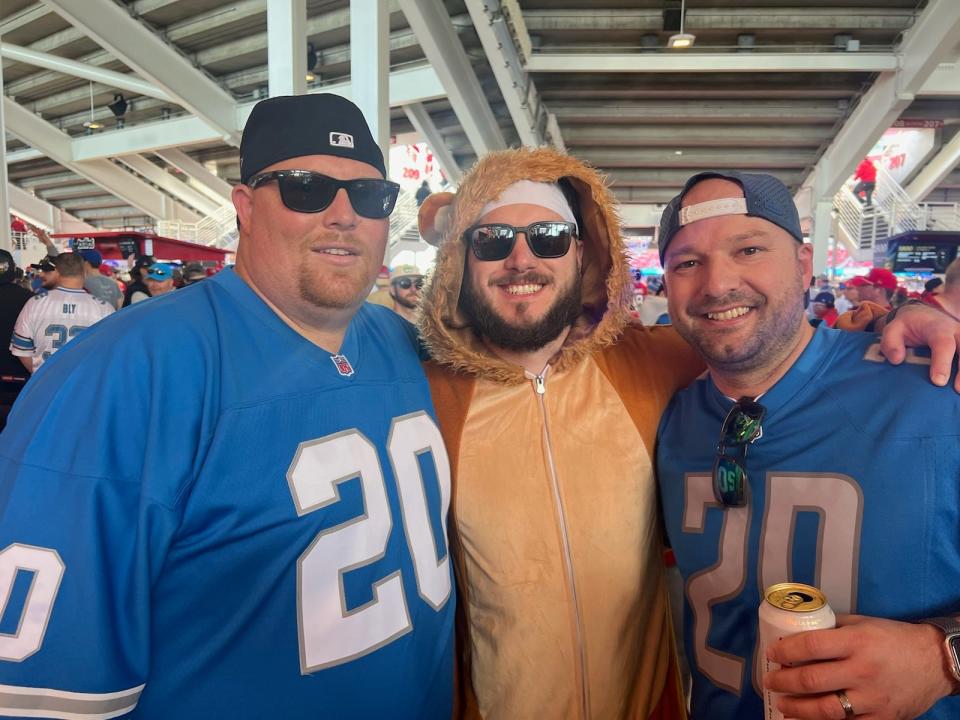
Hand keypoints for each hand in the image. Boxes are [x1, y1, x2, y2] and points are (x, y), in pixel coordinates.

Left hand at [764, 615, 954, 718]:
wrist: (934, 662)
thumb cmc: (893, 638)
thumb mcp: (862, 623)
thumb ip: (832, 628)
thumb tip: (798, 631)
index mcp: (856, 642)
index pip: (810, 646)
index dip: (784, 650)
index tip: (771, 652)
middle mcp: (862, 670)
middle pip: (812, 680)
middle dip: (784, 682)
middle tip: (770, 681)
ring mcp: (872, 698)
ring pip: (826, 709)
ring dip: (797, 709)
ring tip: (783, 705)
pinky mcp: (882, 718)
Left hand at [880, 303, 959, 390]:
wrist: (923, 316)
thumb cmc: (908, 326)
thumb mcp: (893, 329)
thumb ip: (891, 343)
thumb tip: (897, 360)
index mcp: (937, 328)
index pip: (943, 344)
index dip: (942, 362)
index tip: (938, 381)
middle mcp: (956, 333)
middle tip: (957, 389)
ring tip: (959, 391)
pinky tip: (959, 388)